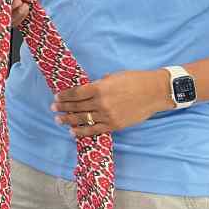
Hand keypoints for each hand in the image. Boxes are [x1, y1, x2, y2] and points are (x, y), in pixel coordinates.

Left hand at [53, 70, 170, 139]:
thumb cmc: (135, 80)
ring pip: (83, 119)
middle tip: (53, 109)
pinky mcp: (115, 125)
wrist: (155, 92)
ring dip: (68, 120)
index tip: (56, 97)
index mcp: (99, 88)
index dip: (64, 96)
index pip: (75, 93)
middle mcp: (101, 103)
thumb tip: (88, 89)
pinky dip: (81, 131)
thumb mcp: (113, 77)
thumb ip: (99, 84)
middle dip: (63, 108)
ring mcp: (108, 115)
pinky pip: (94, 130)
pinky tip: (72, 131)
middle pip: (76, 107)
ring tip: (58, 120)